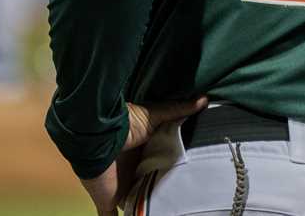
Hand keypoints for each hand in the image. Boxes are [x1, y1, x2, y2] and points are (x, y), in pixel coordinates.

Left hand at [78, 96, 207, 214]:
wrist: (100, 138)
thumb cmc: (126, 124)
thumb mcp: (156, 115)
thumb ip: (178, 110)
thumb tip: (204, 100)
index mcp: (141, 153)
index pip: (157, 165)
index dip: (168, 170)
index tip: (185, 174)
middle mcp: (130, 172)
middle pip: (146, 186)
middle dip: (157, 192)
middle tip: (179, 199)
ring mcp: (118, 188)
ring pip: (134, 202)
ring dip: (142, 206)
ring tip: (164, 211)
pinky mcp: (107, 200)